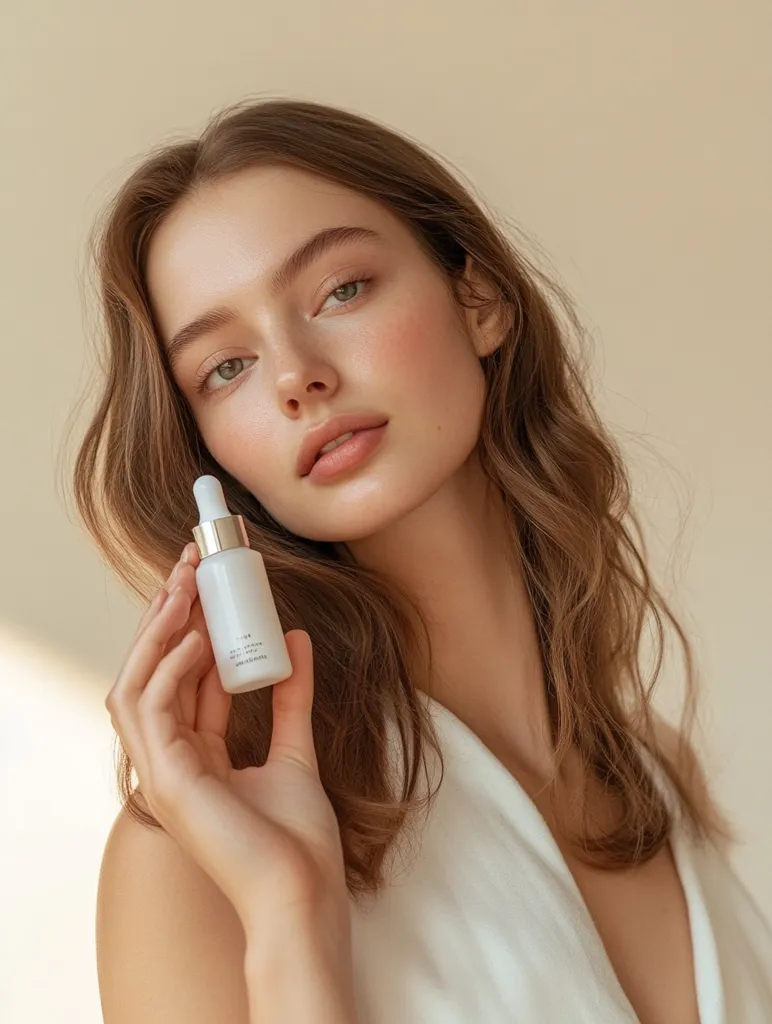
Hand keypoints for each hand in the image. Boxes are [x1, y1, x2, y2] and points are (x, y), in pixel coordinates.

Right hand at [104, 542, 348, 933]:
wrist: (304, 892)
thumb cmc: (297, 839)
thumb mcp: (295, 748)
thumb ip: (292, 696)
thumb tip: (294, 639)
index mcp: (196, 755)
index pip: (182, 678)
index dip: (192, 627)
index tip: (210, 582)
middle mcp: (170, 759)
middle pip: (152, 673)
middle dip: (169, 616)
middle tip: (192, 565)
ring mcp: (161, 772)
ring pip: (134, 686)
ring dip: (157, 632)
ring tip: (185, 587)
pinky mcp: (166, 781)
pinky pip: (151, 709)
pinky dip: (169, 668)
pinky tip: (198, 638)